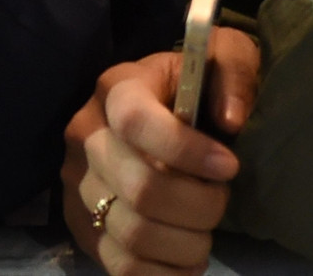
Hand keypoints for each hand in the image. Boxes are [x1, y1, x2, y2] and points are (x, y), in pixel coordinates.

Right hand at [62, 28, 261, 275]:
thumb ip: (234, 74)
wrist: (160, 111)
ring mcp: (78, 186)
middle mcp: (86, 135)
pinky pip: (122, 267)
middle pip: (140, 188)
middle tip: (222, 199)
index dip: (185, 151)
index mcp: (116, 88)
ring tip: (206, 231)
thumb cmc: (196, 86)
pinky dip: (166, 274)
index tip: (229, 166)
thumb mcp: (222, 58)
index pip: (135, 122)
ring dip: (188, 244)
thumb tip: (231, 120)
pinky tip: (188, 259)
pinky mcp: (83, 227)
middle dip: (200, 205)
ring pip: (133, 233)